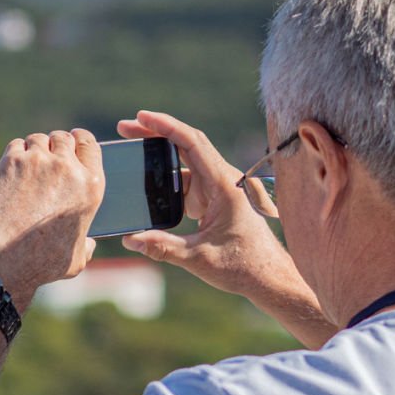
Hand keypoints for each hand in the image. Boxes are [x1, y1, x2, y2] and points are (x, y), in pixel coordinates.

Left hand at [0, 129, 103, 298]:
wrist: (5, 260)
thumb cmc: (43, 264)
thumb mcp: (78, 257)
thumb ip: (87, 244)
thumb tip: (89, 243)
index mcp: (91, 187)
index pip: (90, 144)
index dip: (81, 140)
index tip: (74, 141)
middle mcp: (68, 169)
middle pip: (63, 138)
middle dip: (56, 144)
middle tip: (48, 156)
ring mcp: (38, 162)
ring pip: (39, 139)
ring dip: (35, 149)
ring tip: (28, 166)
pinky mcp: (12, 162)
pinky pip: (16, 146)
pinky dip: (15, 155)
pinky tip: (12, 171)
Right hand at [116, 110, 298, 300]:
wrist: (268, 277)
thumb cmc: (242, 266)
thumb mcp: (198, 258)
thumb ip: (162, 248)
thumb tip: (130, 240)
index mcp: (225, 185)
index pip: (192, 143)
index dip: (165, 126)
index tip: (141, 116)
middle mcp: (224, 180)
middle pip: (187, 144)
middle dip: (156, 133)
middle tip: (125, 128)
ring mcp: (220, 188)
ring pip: (187, 163)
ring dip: (161, 160)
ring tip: (133, 154)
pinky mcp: (216, 199)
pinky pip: (189, 182)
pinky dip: (169, 182)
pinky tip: (150, 188)